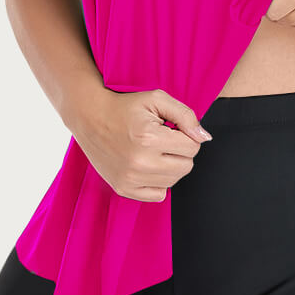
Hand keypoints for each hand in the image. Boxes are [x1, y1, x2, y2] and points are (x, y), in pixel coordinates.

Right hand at [71, 84, 212, 202]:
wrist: (90, 117)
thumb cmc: (125, 106)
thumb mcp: (157, 99)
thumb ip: (186, 116)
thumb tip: (204, 138)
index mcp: (149, 138)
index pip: (193, 147)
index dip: (186, 135)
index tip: (171, 128)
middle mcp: (140, 162)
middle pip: (186, 166)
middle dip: (181, 151)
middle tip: (163, 139)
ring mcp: (130, 178)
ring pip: (174, 181)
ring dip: (170, 166)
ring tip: (154, 150)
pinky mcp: (123, 188)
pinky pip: (158, 195)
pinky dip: (158, 182)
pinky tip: (148, 165)